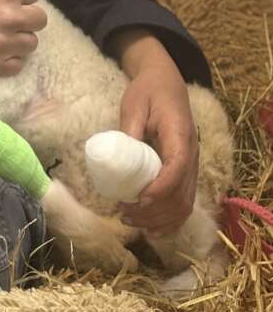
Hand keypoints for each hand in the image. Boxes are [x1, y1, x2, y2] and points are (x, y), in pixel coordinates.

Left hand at [113, 32, 198, 235]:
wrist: (166, 82)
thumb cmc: (148, 91)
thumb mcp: (134, 104)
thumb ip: (129, 130)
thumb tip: (118, 158)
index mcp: (180, 135)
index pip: (177, 168)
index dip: (160, 189)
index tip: (139, 200)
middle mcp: (191, 154)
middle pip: (182, 193)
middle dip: (154, 211)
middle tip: (125, 214)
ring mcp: (191, 165)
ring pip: (185, 203)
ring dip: (160, 219)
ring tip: (131, 222)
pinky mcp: (185, 171)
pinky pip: (184, 201)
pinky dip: (171, 219)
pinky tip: (152, 229)